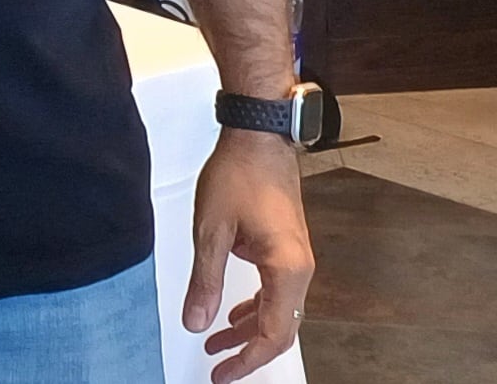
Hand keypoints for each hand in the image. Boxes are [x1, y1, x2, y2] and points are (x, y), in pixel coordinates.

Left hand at [187, 130, 315, 381]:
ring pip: (278, 311)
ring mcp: (297, 258)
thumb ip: (205, 281)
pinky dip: (254, 308)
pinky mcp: (288, 248)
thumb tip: (196, 321)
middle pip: (280, 329)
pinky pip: (276, 292)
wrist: (259, 136)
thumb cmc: (239, 174)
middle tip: (218, 367)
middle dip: (248, 352)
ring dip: (248, 330)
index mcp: (286, 269)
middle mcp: (300, 269)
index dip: (246, 359)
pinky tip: (232, 313)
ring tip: (216, 343)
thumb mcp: (211, 231)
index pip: (272, 333)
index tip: (221, 373)